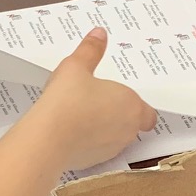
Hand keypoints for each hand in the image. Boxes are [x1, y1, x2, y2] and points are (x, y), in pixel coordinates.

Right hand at [31, 29, 157, 171]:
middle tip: (98, 101)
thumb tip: (99, 34)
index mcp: (131, 106)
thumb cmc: (67, 99)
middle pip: (131, 125)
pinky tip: (71, 131)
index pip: (148, 114)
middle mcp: (127, 130)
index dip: (138, 107)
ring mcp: (111, 149)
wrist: (48, 137)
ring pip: (115, 139)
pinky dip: (89, 142)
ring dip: (104, 129)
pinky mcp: (94, 162)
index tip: (121, 99)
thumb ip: (90, 51)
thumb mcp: (76, 66)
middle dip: (118, 115)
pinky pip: (97, 150)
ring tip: (82, 114)